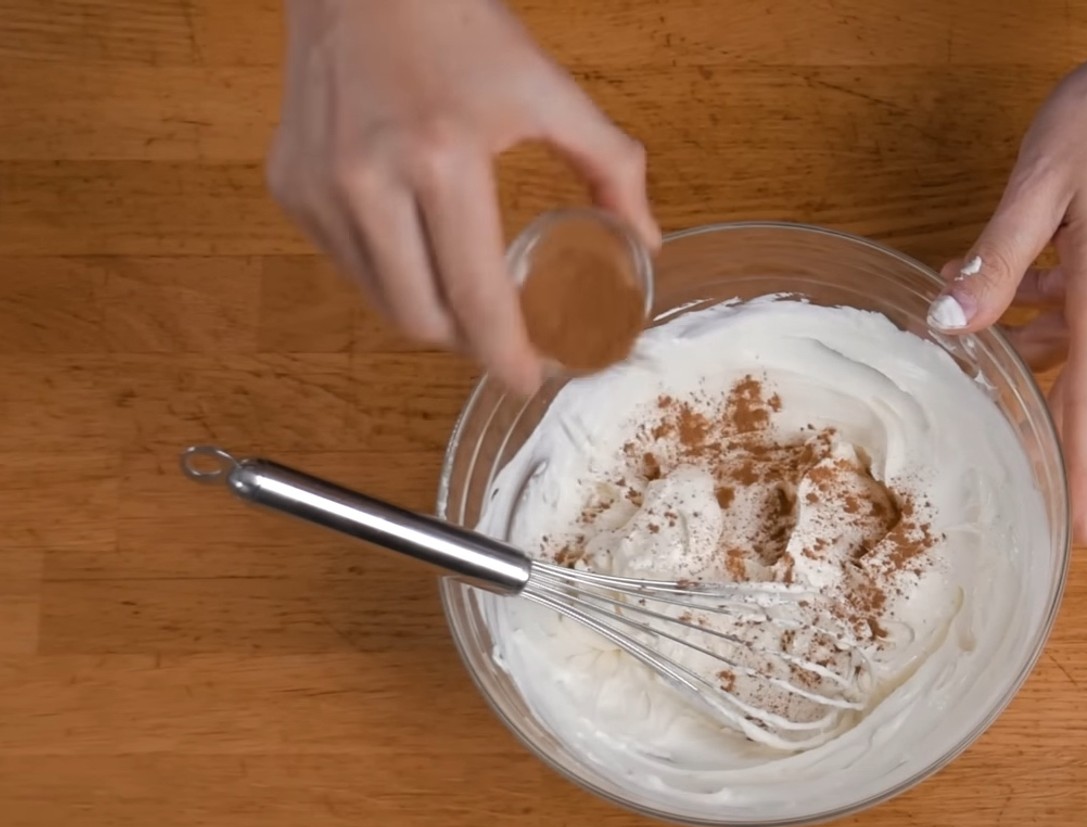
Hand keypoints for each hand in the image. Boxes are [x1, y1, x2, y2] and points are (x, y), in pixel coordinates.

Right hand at [267, 0, 658, 393]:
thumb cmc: (457, 20)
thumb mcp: (547, 89)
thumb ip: (610, 167)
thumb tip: (646, 240)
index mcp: (442, 160)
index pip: (475, 296)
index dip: (505, 354)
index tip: (529, 383)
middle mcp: (370, 181)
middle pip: (422, 319)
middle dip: (468, 344)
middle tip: (502, 337)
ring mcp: (321, 186)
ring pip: (381, 302)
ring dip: (428, 315)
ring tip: (464, 300)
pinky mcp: (291, 184)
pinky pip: (348, 265)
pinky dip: (387, 276)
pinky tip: (416, 251)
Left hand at [928, 25, 1086, 545]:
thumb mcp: (1037, 190)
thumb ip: (995, 262)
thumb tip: (953, 322)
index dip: (1083, 477)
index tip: (1080, 534)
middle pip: (1081, 393)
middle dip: (1036, 424)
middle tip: (991, 459)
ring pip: (1070, 349)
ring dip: (1018, 350)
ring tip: (957, 333)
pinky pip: (1076, 312)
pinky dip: (1033, 311)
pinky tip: (990, 286)